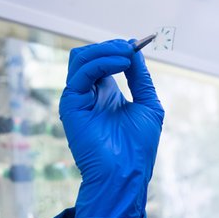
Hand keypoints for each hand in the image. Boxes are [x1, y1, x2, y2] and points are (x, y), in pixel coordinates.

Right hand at [59, 39, 163, 217]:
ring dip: (105, 50)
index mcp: (105, 94)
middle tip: (130, 48)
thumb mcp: (147, 104)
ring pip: (80, 58)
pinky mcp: (71, 105)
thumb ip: (140, 77)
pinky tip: (121, 65)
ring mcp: (78, 98)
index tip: (137, 44)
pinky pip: (81, 73)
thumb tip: (135, 50)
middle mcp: (88, 94)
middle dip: (111, 46)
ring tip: (126, 55)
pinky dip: (102, 63)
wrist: (126, 173)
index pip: (104, 60)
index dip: (118, 49)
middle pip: (88, 55)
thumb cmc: (138, 147)